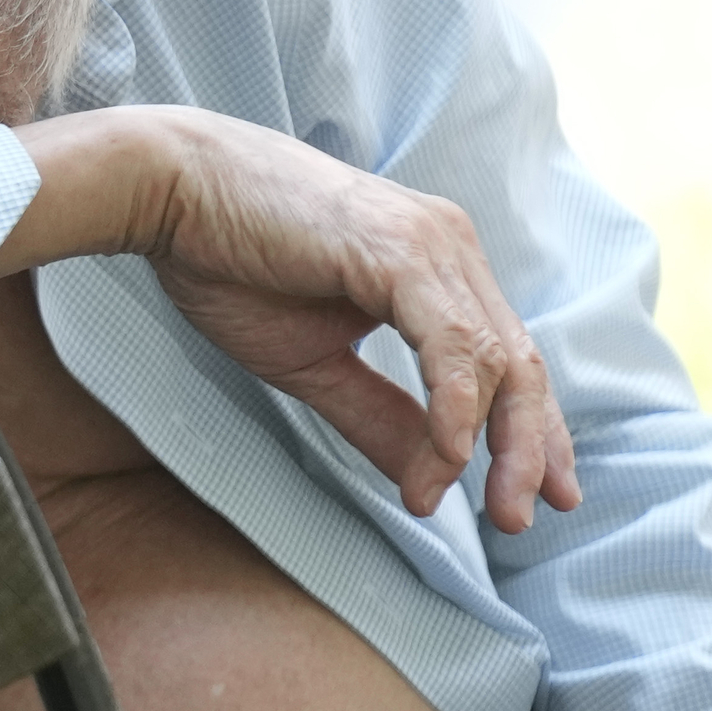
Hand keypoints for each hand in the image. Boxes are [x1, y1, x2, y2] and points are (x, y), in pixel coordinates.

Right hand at [124, 111, 580, 533]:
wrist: (172, 190)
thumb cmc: (231, 262)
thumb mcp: (312, 362)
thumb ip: (376, 416)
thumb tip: (428, 480)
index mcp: (434, 269)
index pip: (505, 361)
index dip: (529, 433)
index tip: (538, 498)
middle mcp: (449, 249)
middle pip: (519, 363)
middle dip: (530, 449)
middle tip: (520, 520)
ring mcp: (430, 244)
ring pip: (495, 356)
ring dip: (497, 441)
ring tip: (478, 505)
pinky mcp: (399, 249)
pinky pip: (449, 340)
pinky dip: (455, 404)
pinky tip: (451, 455)